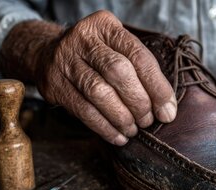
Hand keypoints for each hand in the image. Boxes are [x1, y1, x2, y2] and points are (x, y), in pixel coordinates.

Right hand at [1, 11, 176, 145]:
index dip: (157, 87)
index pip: (138, 56)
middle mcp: (83, 39)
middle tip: (148, 120)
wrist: (47, 54)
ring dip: (122, 117)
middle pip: (118, 72)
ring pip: (99, 93)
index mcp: (106, 26)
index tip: (168, 111)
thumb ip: (141, 70)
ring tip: (133, 129)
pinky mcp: (55, 85)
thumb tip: (167, 108)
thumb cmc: (96, 56)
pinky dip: (105, 127)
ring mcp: (65, 61)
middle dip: (139, 102)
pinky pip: (84, 111)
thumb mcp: (116, 48)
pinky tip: (118, 136)